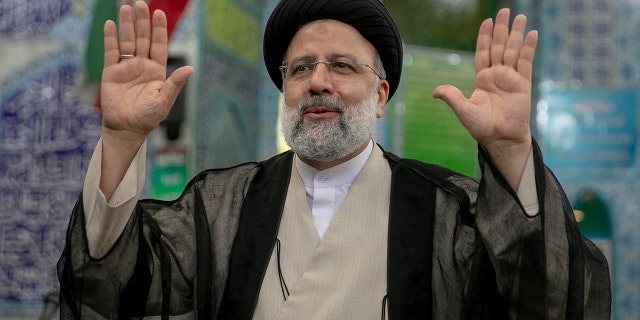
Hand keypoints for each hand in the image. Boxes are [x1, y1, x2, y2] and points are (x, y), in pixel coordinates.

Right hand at [101, 1, 193, 143]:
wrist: (127, 129)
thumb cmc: (148, 117)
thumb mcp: (164, 100)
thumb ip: (175, 84)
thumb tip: (190, 68)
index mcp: (157, 71)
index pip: (158, 45)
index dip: (159, 29)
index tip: (159, 13)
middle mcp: (142, 65)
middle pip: (142, 38)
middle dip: (142, 21)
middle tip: (141, 4)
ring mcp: (126, 68)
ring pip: (127, 41)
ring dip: (126, 25)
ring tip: (126, 8)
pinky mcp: (111, 72)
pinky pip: (111, 52)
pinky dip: (110, 38)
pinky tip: (110, 24)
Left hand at [432, 8, 537, 187]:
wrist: (501, 139)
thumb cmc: (482, 127)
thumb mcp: (463, 110)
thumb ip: (452, 97)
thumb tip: (435, 92)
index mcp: (483, 79)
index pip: (483, 52)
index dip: (484, 37)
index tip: (486, 21)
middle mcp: (497, 75)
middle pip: (499, 46)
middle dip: (501, 29)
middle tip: (503, 10)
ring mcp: (511, 78)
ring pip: (513, 51)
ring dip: (517, 34)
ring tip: (520, 17)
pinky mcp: (523, 84)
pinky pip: (526, 62)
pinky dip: (529, 48)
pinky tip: (532, 34)